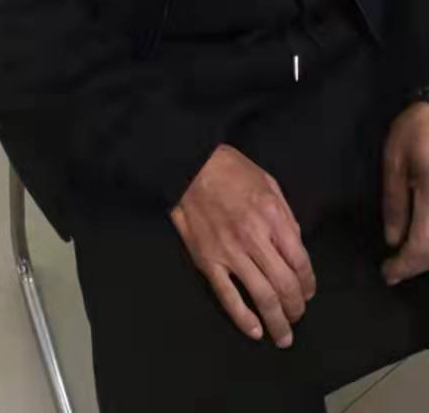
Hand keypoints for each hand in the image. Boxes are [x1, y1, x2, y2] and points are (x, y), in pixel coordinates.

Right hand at [171, 144, 315, 346]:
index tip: (309, 293)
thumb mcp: (269, 184)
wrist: (188, 165)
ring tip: (282, 335)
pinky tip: (254, 331)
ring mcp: (229, 252)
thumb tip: (295, 249)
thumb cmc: (231, 170)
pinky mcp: (207, 260)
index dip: (310, 284)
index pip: (301, 263)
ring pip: (261, 296)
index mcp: (273, 218)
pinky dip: (242, 317)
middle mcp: (254, 238)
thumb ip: (285, 218)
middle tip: (297, 316)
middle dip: (296, 308)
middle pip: (285, 285)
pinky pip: (227, 295)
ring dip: (277, 321)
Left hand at [382, 102, 428, 284]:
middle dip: (420, 265)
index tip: (387, 274)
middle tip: (397, 270)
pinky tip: (426, 240)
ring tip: (410, 259)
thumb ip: (395, 202)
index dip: (405, 266)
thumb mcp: (395, 160)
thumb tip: (393, 240)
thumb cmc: (420, 128)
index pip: (423, 246)